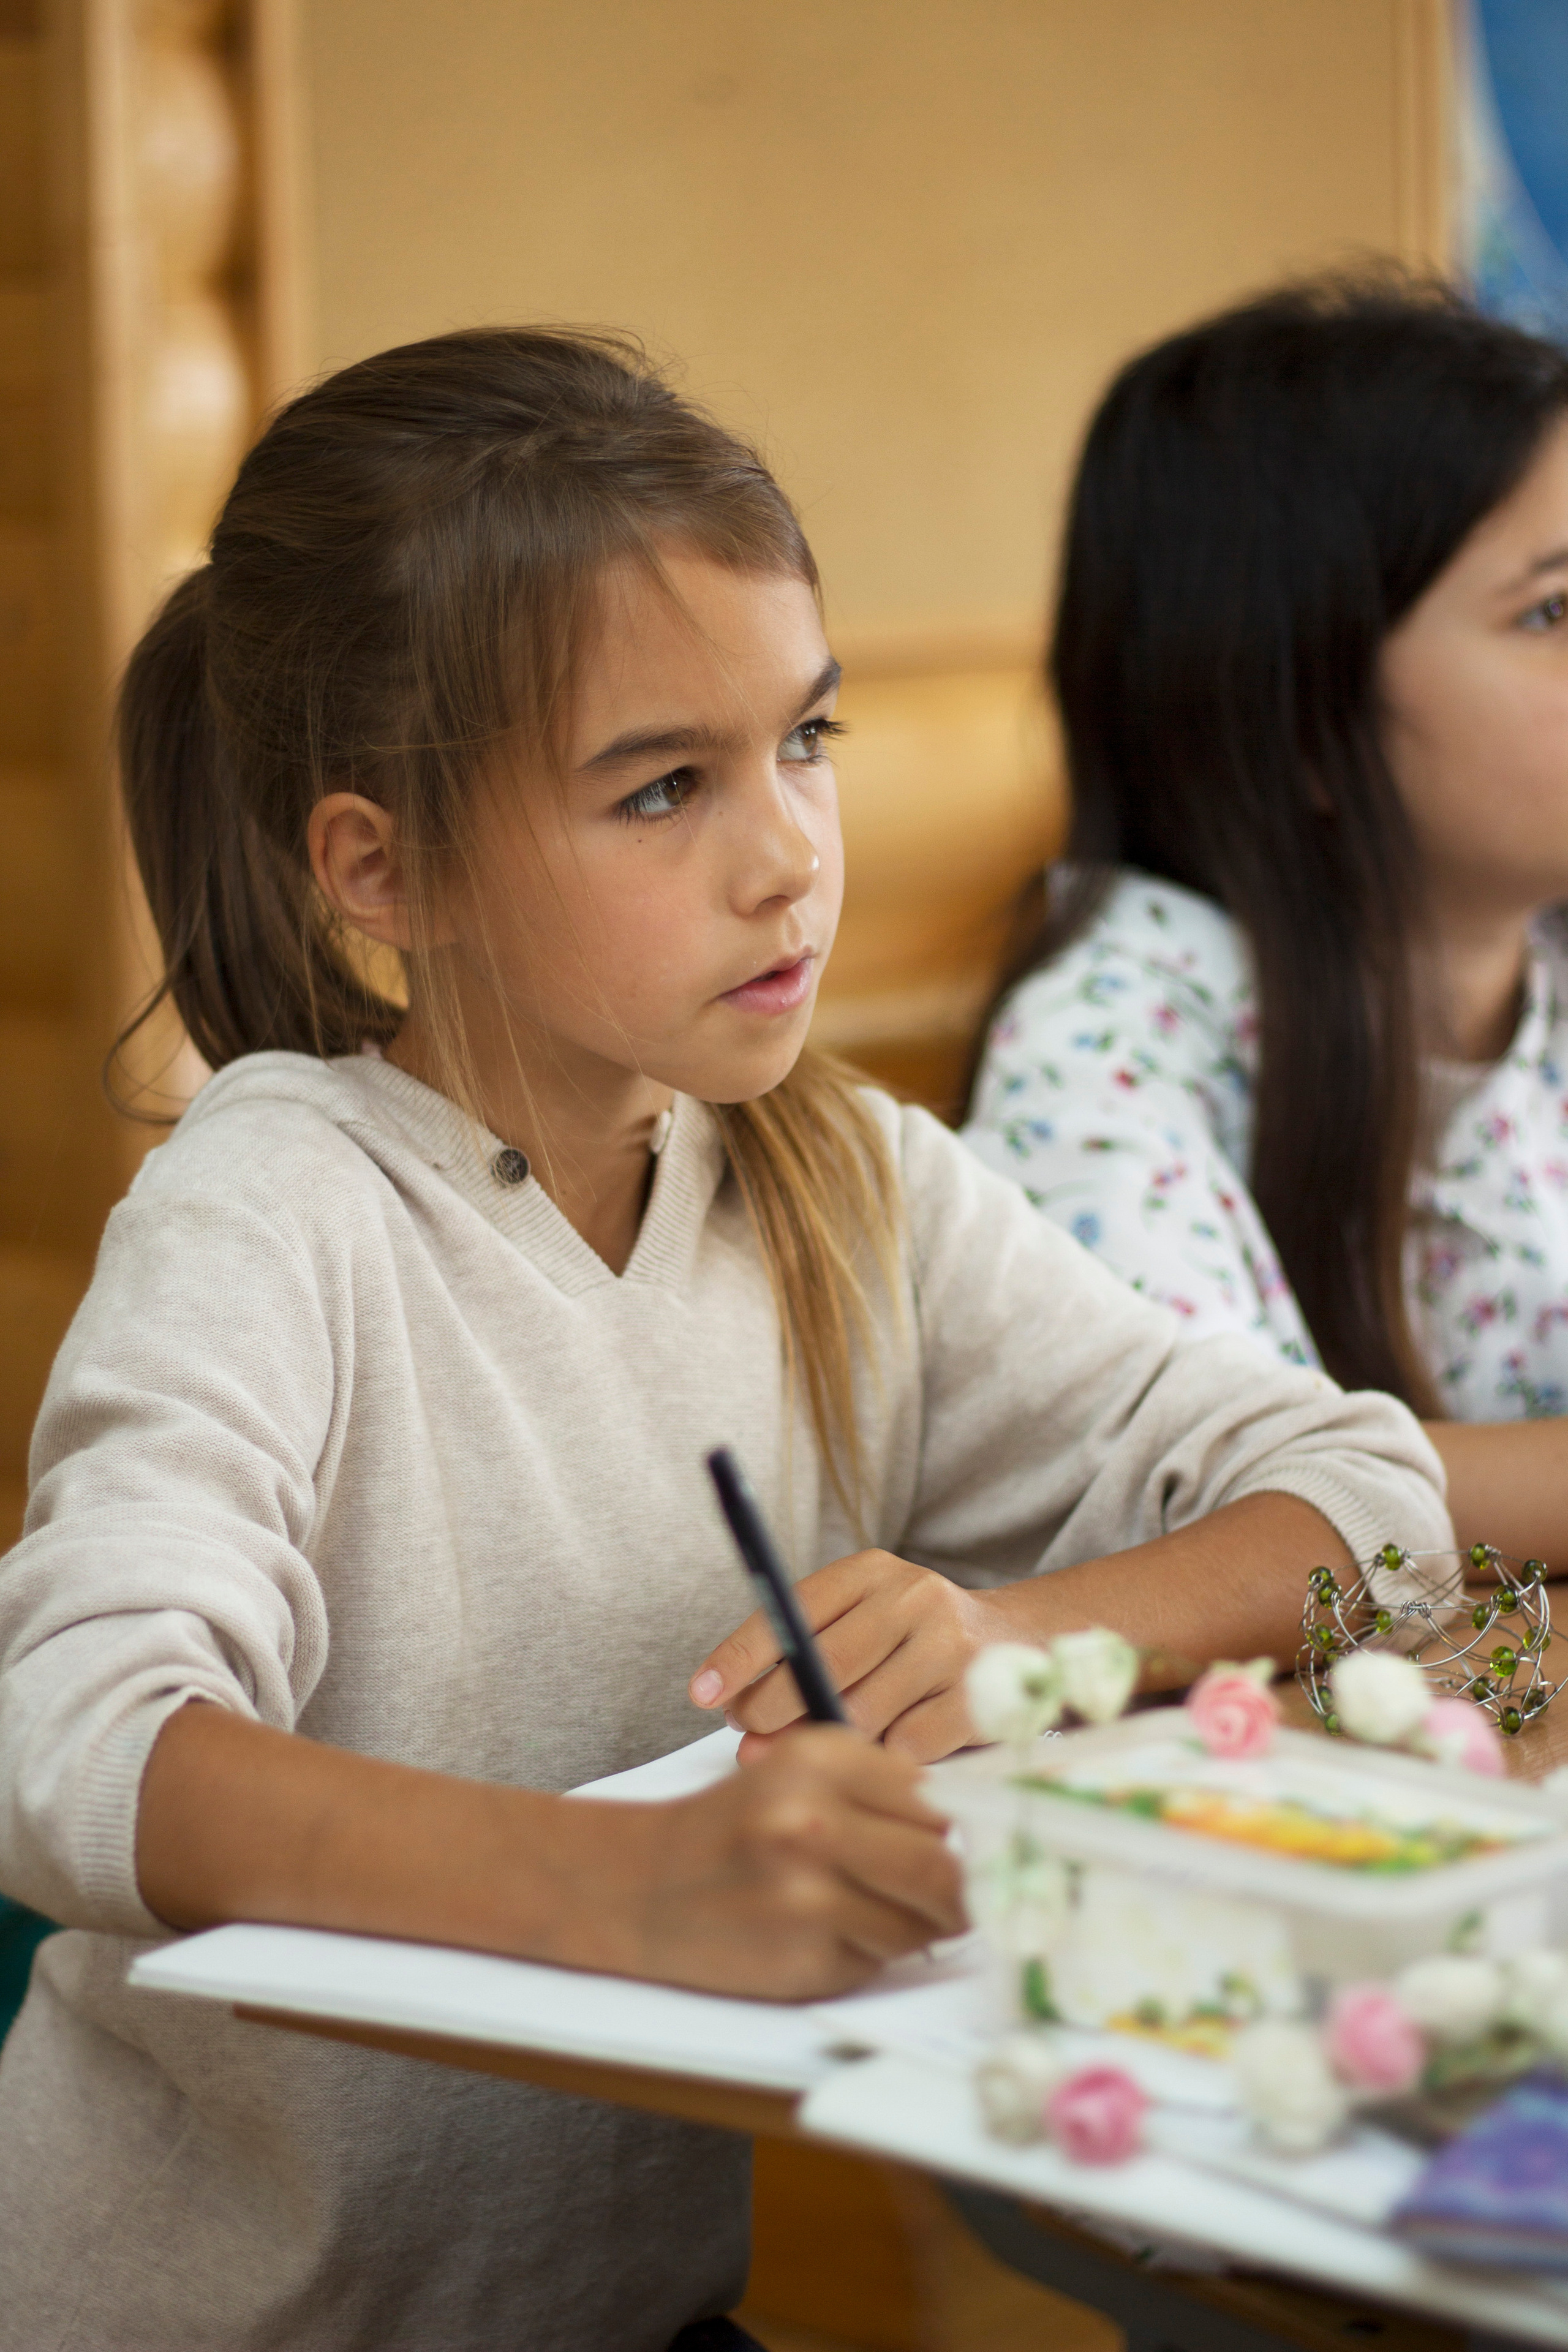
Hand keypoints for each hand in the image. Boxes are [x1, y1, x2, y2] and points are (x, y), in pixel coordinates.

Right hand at [619, 1726, 964, 1998]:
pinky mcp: (803, 1958)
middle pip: (943, 1866)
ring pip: (922, 1923)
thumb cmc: (734, 1827)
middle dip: (961, 1890)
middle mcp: (812, 1819)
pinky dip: (871, 1954)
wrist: (640, 1886)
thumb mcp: (800, 1774)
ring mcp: (806, 1893)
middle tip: (958, 1896)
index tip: (979, 1848)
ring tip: (869, 1910)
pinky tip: (827, 1934)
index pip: (938, 1800)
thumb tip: (977, 1834)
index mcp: (820, 1759)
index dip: (969, 1830)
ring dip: (915, 1927)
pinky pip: (881, 1961)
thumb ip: (884, 1790)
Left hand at [689, 1549, 1014, 1761]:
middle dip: (772, 1710)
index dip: (741, 1655)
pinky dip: (885, 1760)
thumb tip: (740, 1725)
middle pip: (822, 1664)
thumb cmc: (915, 1642)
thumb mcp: (863, 1620)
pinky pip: (907, 1747)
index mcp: (870, 1572)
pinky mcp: (979, 1696)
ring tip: (819, 1748)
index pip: (792, 1610)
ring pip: (862, 1712)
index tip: (701, 1693)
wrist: (1022, 1644)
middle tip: (749, 1737)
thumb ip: (805, 1657)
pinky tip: (882, 1756)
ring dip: (830, 1741)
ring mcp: (950, 1646)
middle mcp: (912, 1597)